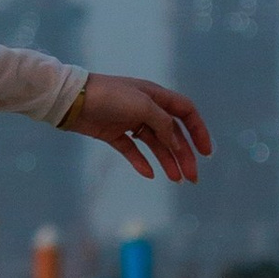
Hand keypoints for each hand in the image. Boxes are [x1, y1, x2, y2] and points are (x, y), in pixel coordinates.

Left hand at [63, 73, 210, 183]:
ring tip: (176, 180)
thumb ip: (163, 124)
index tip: (206, 153)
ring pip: (155, 144)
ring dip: (167, 161)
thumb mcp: (142, 106)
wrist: (72, 99)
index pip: (186, 113)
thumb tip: (176, 143)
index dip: (199, 131)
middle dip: (185, 155)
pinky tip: (149, 174)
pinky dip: (141, 162)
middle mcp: (146, 108)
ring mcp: (129, 121)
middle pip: (173, 134)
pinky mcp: (113, 133)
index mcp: (156, 96)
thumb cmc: (109, 96)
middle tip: (192, 178)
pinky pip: (132, 150)